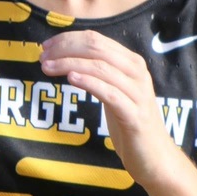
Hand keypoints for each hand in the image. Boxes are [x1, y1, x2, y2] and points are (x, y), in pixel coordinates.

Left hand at [40, 30, 171, 185]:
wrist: (154, 156)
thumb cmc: (128, 121)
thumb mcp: (112, 90)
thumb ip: (97, 73)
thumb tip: (66, 57)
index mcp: (131, 62)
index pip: (96, 39)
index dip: (68, 39)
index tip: (46, 46)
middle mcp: (137, 72)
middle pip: (96, 49)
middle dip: (65, 49)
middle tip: (42, 57)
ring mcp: (138, 93)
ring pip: (100, 68)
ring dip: (69, 64)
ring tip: (47, 68)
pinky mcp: (135, 115)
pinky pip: (110, 93)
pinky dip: (89, 83)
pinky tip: (71, 79)